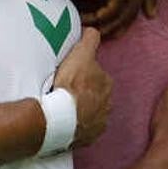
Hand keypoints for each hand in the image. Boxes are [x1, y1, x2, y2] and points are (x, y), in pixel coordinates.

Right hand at [52, 28, 112, 146]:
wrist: (59, 118)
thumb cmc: (71, 85)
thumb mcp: (80, 54)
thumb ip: (90, 40)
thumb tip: (93, 30)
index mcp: (107, 84)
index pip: (96, 75)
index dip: (83, 73)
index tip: (70, 74)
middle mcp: (107, 105)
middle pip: (94, 94)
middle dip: (83, 92)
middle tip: (64, 90)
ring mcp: (98, 123)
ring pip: (89, 112)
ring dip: (79, 109)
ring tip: (62, 106)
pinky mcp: (88, 138)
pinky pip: (82, 128)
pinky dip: (75, 124)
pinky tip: (63, 120)